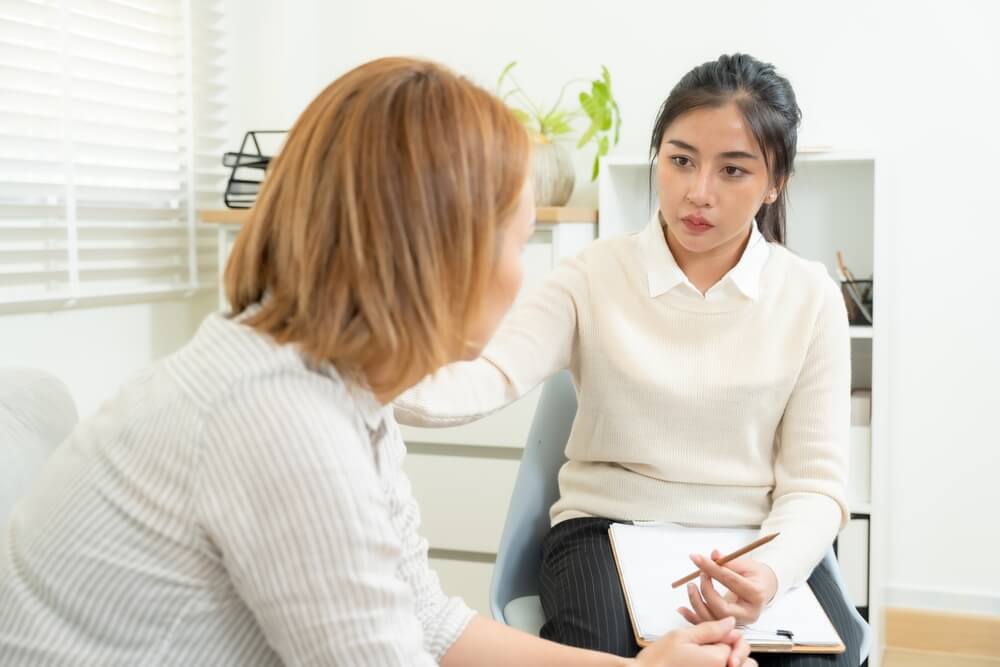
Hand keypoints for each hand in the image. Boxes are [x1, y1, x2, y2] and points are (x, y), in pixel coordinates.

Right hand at [634, 617, 756, 666]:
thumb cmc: (658, 661)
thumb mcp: (681, 637)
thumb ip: (709, 629)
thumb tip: (730, 622)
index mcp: (718, 659)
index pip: (737, 642)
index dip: (725, 635)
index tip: (711, 634)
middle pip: (747, 662)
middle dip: (737, 653)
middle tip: (717, 650)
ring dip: (732, 664)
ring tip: (711, 660)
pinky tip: (701, 665)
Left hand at [678, 551, 777, 625]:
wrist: (762, 589)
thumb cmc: (755, 576)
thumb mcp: (745, 564)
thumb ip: (728, 561)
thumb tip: (713, 555)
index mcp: (756, 594)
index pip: (730, 581)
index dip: (711, 569)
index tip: (697, 558)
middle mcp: (748, 613)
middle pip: (721, 608)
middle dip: (705, 591)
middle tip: (699, 575)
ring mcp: (739, 623)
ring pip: (713, 619)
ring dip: (696, 603)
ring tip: (690, 587)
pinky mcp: (729, 627)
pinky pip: (708, 624)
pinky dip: (692, 617)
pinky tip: (681, 608)